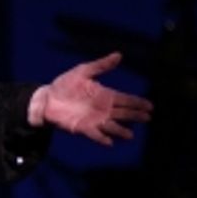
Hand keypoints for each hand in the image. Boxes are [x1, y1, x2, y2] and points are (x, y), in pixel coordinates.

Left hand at [35, 51, 152, 146]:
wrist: (47, 99)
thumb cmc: (65, 84)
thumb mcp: (83, 71)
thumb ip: (101, 65)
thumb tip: (119, 55)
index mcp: (105, 95)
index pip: (125, 99)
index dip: (137, 102)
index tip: (150, 106)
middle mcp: (102, 109)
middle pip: (123, 113)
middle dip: (135, 116)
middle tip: (148, 118)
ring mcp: (93, 119)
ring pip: (111, 126)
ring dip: (121, 130)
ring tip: (130, 135)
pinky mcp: (82, 128)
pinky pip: (95, 135)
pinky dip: (102, 138)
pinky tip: (110, 142)